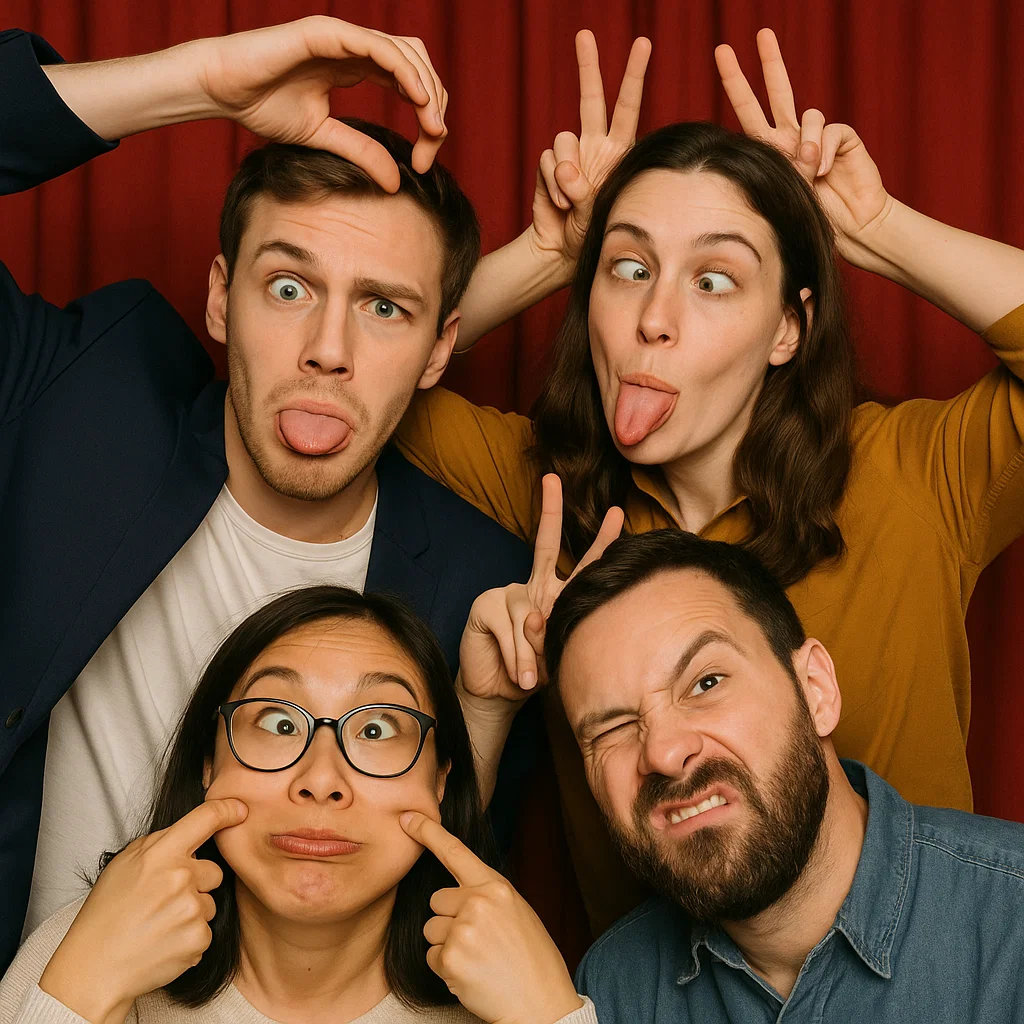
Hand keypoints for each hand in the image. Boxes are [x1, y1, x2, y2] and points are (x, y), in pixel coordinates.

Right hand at [39, 799, 247, 1022]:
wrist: (94, 969)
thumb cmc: (106, 915)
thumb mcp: (124, 864)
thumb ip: (160, 842)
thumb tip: (190, 832)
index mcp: (161, 854)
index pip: (206, 819)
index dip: (228, 810)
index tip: (240, 810)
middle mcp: (182, 878)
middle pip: (214, 870)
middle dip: (197, 883)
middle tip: (164, 900)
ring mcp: (192, 909)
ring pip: (209, 902)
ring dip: (192, 911)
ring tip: (160, 923)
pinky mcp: (198, 939)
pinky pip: (206, 930)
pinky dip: (189, 936)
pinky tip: (165, 942)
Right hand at [193, 16, 447, 189]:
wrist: (224, 89)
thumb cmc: (264, 106)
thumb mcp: (325, 137)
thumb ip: (362, 152)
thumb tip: (396, 182)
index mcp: (356, 66)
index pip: (410, 84)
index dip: (426, 118)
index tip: (425, 158)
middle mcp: (356, 47)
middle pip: (417, 65)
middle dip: (434, 103)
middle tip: (435, 141)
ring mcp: (343, 37)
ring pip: (405, 52)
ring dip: (426, 87)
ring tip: (432, 125)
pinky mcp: (327, 33)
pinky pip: (377, 46)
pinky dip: (403, 70)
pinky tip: (416, 99)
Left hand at [401, 811, 581, 1023]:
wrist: (541, 1004)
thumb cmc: (532, 959)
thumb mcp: (516, 912)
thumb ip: (487, 895)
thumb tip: (458, 890)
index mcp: (496, 886)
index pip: (455, 851)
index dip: (427, 832)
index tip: (406, 818)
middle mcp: (477, 903)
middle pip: (436, 900)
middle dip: (448, 919)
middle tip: (477, 940)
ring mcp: (462, 930)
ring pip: (431, 929)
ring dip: (446, 946)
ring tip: (478, 959)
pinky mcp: (450, 959)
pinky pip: (431, 957)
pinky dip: (446, 969)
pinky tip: (471, 975)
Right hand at [460, 475, 623, 708]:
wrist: (498, 694)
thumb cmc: (534, 673)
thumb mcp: (556, 655)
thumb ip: (553, 634)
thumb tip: (533, 618)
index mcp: (556, 595)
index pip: (582, 564)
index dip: (601, 540)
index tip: (618, 513)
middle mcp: (533, 588)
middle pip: (543, 545)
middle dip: (549, 510)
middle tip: (552, 479)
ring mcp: (506, 593)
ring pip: (529, 617)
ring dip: (532, 656)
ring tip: (531, 680)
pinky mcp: (484, 606)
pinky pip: (509, 629)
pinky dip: (516, 657)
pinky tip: (516, 674)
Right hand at [529, 30, 651, 266]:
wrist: (563, 249)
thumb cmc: (593, 231)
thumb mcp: (601, 209)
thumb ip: (585, 188)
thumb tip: (565, 169)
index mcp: (618, 149)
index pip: (627, 106)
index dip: (634, 74)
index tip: (643, 42)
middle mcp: (594, 144)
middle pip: (590, 98)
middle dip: (588, 65)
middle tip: (585, 34)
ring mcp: (570, 154)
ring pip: (564, 137)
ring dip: (567, 171)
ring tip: (573, 201)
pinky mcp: (548, 164)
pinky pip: (548, 161)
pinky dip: (553, 184)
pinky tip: (560, 204)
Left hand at [715, 29, 893, 263]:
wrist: (851, 228)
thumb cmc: (812, 218)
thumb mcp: (785, 194)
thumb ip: (788, 169)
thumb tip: (805, 148)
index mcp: (772, 149)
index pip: (749, 112)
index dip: (737, 84)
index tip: (722, 54)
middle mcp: (794, 137)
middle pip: (779, 91)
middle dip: (769, 62)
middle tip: (760, 33)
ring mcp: (819, 135)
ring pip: (808, 112)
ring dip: (806, 143)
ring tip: (810, 170)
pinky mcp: (843, 136)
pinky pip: (828, 130)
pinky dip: (825, 150)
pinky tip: (826, 170)